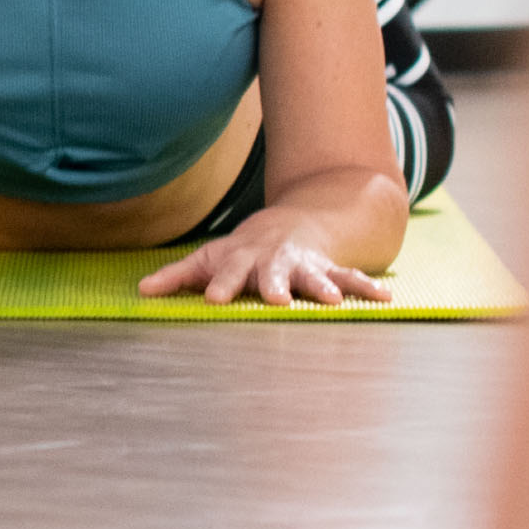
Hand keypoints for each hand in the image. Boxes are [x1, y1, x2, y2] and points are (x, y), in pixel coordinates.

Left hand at [138, 204, 396, 308]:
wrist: (293, 224)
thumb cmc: (244, 250)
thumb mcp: (210, 258)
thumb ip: (178, 276)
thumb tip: (142, 292)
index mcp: (244, 261)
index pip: (228, 274)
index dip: (221, 286)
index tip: (213, 300)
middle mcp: (276, 263)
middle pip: (273, 274)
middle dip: (275, 285)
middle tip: (277, 300)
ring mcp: (305, 266)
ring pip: (316, 277)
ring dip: (323, 288)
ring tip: (335, 304)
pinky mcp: (331, 270)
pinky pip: (351, 279)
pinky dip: (367, 289)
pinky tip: (387, 300)